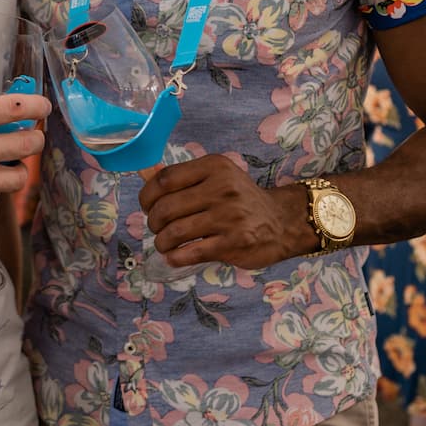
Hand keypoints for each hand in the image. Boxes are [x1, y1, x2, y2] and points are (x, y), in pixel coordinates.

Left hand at [137, 154, 310, 268]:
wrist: (282, 221)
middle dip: (153, 222)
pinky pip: (191, 253)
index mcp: (214, 167)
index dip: (147, 196)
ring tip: (165, 244)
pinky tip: (175, 256)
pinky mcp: (234, 243)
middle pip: (166, 208)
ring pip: (175, 232)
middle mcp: (222, 188)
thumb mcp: (216, 177)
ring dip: (162, 242)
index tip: (147, 206)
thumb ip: (181, 177)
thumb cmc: (241, 198)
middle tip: (157, 228)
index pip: (165, 179)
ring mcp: (229, 217)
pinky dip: (175, 257)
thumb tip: (143, 171)